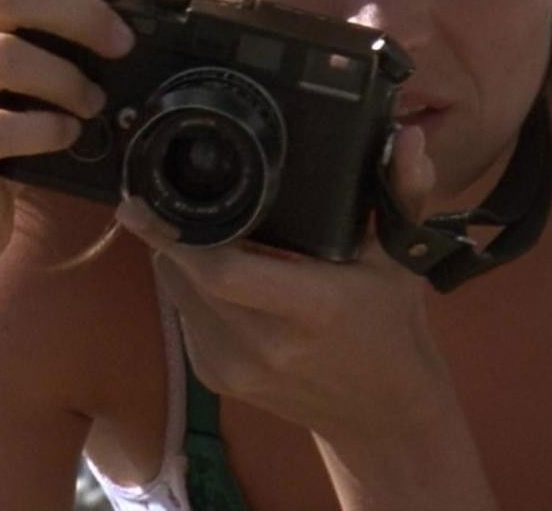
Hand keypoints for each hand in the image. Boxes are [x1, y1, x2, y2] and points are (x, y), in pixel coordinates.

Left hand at [114, 126, 455, 445]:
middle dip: (171, 233)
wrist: (382, 413)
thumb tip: (407, 138)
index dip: (177, 235)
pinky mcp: (217, 380)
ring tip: (189, 225)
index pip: (222, 272)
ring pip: (176, 295)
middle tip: (163, 193)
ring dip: (176, 258)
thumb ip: (404, 192)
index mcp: (311, 309)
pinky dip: (187, 287)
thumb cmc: (391, 324)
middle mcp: (266, 344)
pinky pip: (183, 317)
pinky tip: (209, 269)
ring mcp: (236, 368)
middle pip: (187, 277)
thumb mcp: (401, 256)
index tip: (144, 199)